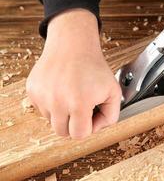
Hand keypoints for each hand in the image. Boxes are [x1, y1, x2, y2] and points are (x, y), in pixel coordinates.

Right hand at [26, 9, 121, 138]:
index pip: (79, 135)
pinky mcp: (32, 90)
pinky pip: (42, 109)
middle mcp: (57, 101)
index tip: (91, 115)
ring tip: (71, 96)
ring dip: (62, 114)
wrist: (73, 45)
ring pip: (51, 121)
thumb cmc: (94, 68)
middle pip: (62, 132)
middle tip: (82, 108)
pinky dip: (52, 104)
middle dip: (74, 124)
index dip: (88, 128)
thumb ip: (111, 116)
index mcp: (79, 103)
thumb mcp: (113, 92)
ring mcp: (42, 96)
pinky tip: (61, 90)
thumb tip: (94, 129)